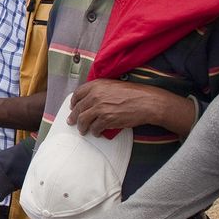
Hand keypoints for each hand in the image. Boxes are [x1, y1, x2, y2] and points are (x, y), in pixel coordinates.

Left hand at [69, 80, 196, 137]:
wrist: (146, 102)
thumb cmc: (133, 93)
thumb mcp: (112, 86)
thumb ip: (99, 90)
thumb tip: (90, 99)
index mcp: (96, 85)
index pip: (77, 94)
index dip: (74, 102)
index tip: (73, 107)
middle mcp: (95, 95)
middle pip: (78, 108)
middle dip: (74, 117)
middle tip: (72, 122)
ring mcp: (99, 108)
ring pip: (83, 120)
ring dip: (82, 127)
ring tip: (83, 130)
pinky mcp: (105, 119)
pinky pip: (94, 128)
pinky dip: (94, 132)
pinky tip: (97, 133)